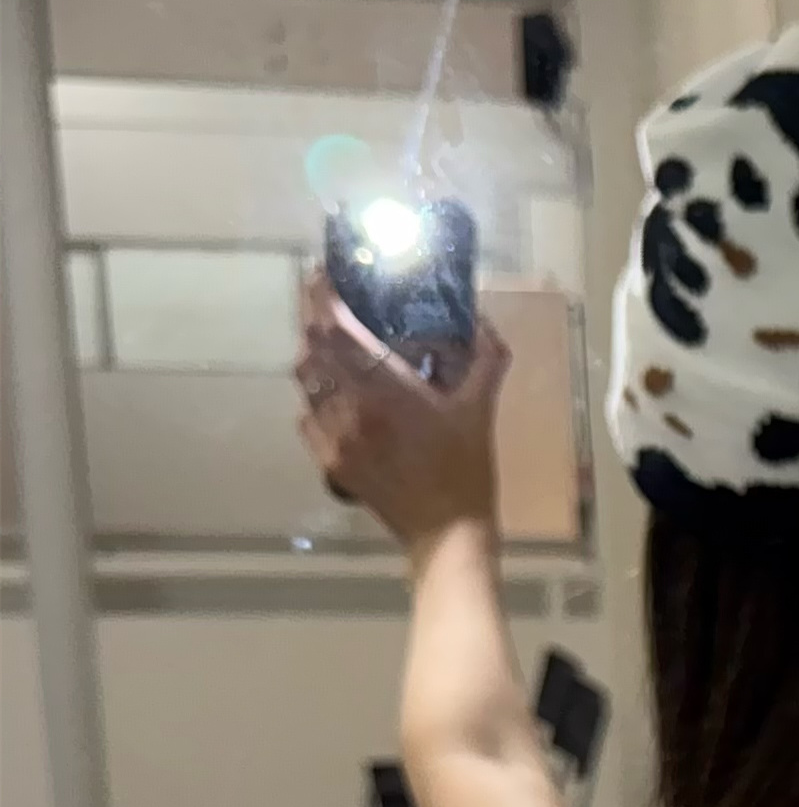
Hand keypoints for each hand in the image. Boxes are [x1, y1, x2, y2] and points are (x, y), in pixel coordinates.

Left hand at [294, 271, 508, 550]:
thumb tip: (481, 319)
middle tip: (329, 306)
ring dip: (313, 357)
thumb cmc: (467, 470)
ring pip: (304, 380)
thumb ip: (485, 359)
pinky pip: (305, 417)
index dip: (320, 293)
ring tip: (330, 349)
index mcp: (386, 389)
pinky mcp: (329, 460)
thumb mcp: (480, 410)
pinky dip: (314, 400)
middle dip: (313, 320)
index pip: (333, 325)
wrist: (447, 532)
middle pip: (309, 346)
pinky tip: (335, 400)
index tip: (324, 273)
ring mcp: (335, 436)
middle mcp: (351, 408)